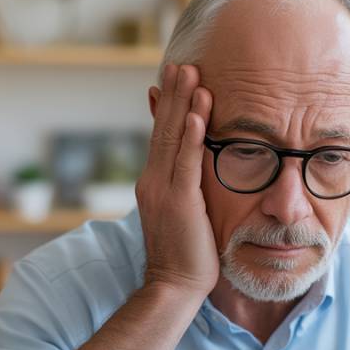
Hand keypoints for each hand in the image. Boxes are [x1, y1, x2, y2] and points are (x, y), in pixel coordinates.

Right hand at [136, 63, 218, 298]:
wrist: (173, 286)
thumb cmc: (186, 256)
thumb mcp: (184, 214)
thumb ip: (186, 188)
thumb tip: (192, 172)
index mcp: (154, 183)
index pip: (160, 137)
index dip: (165, 107)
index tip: (172, 79)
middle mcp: (153, 181)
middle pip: (162, 129)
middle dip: (172, 94)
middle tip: (181, 62)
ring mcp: (163, 190)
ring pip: (172, 138)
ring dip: (182, 104)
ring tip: (190, 74)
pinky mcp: (179, 202)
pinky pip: (186, 162)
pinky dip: (190, 136)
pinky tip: (196, 114)